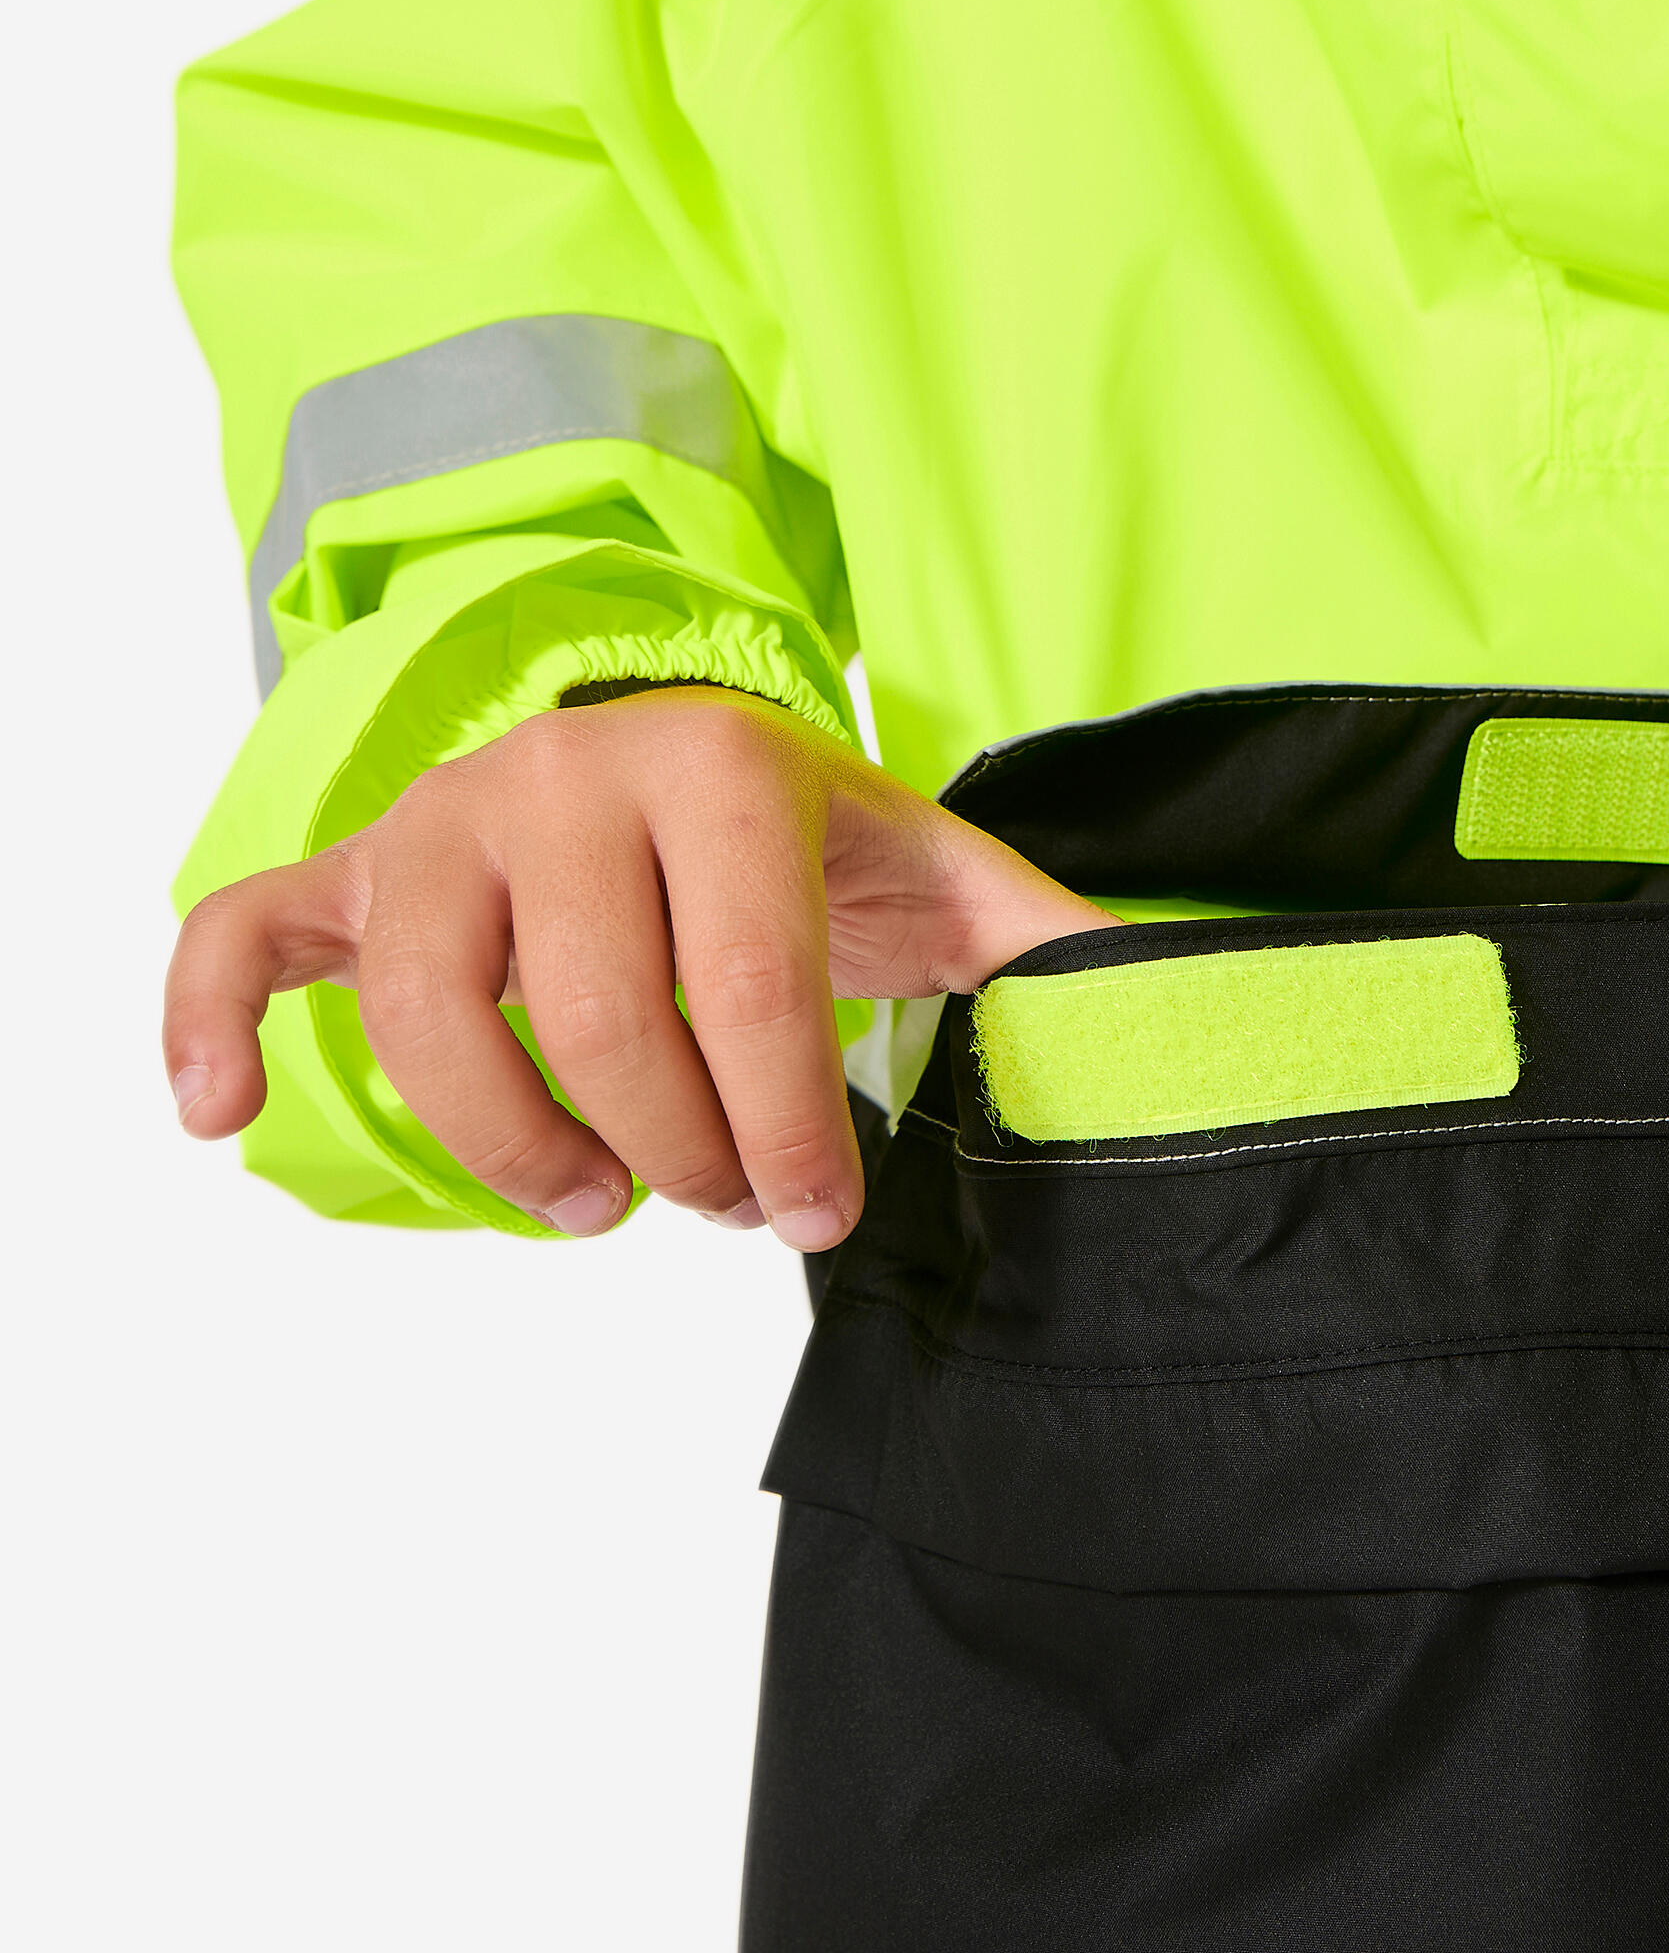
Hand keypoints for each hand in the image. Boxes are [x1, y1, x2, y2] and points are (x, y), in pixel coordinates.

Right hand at [163, 688, 1113, 1244]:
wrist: (671, 740)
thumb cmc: (806, 830)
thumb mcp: (931, 862)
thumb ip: (1040, 933)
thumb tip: (1179, 997)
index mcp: (721, 765)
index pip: (746, 984)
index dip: (788, 1126)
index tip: (819, 1212)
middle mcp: (565, 771)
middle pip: (600, 1019)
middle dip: (677, 1151)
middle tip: (726, 1201)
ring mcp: (445, 817)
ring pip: (430, 1010)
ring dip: (505, 1143)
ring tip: (586, 1203)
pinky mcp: (357, 864)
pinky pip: (244, 933)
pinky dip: (206, 1022)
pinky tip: (215, 1119)